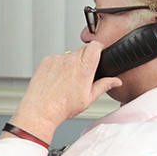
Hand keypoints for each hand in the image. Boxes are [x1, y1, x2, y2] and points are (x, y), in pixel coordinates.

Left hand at [6, 41, 122, 143]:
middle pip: (83, 49)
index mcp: (84, 68)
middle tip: (82, 73)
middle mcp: (70, 60)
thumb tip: (116, 81)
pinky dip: (58, 66)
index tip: (98, 53)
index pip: (95, 46)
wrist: (40, 110)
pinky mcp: (46, 60)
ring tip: (66, 81)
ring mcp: (57, 59)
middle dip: (85, 58)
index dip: (98, 48)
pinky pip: (56, 59)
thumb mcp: (89, 98)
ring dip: (70, 63)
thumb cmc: (63, 107)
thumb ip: (104, 86)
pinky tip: (57, 80)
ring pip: (69, 55)